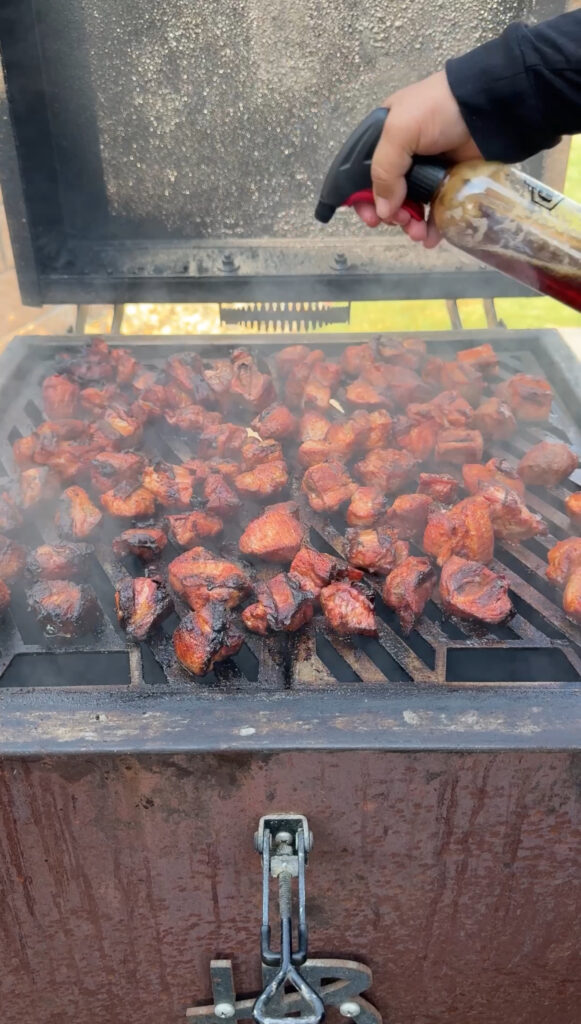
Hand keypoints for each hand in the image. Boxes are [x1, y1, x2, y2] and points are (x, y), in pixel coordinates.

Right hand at [354, 71, 480, 246]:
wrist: (485, 106)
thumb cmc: (437, 111)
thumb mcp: (400, 132)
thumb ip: (384, 171)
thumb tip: (384, 211)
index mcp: (384, 139)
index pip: (363, 175)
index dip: (363, 199)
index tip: (371, 219)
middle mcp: (402, 157)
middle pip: (387, 196)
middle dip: (391, 214)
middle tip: (401, 221)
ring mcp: (426, 171)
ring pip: (411, 207)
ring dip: (410, 224)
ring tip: (417, 232)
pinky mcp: (448, 182)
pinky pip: (435, 210)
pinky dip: (431, 227)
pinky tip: (429, 239)